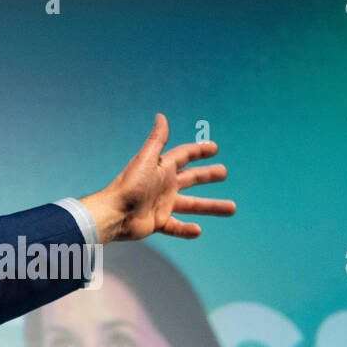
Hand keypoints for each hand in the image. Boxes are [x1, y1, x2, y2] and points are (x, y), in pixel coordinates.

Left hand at [83, 114, 235, 243]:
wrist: (114, 213)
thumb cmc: (130, 185)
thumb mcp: (147, 160)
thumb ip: (157, 140)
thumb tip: (161, 116)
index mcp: (162, 168)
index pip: (184, 156)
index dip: (198, 150)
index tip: (215, 148)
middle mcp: (163, 185)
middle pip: (191, 179)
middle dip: (207, 175)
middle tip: (224, 172)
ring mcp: (161, 204)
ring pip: (191, 205)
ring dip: (211, 206)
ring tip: (232, 208)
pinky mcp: (158, 222)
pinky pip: (176, 227)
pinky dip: (187, 230)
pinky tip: (198, 230)